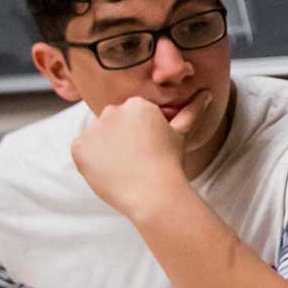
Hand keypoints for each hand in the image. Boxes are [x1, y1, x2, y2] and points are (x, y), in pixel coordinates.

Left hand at [70, 93, 212, 217]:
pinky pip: (82, 152)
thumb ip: (192, 110)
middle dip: (121, 139)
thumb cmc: (170, 165)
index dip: (141, 135)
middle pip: (113, 123)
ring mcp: (94, 128)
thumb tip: (208, 93)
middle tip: (138, 160)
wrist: (154, 195)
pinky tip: (110, 172)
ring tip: (125, 168)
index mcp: (138, 104)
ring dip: (106, 149)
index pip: (132, 116)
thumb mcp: (181, 134)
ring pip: (98, 138)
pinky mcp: (79, 146)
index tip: (150, 150)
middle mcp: (113, 110)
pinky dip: (91, 162)